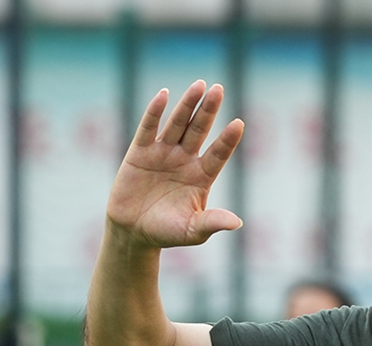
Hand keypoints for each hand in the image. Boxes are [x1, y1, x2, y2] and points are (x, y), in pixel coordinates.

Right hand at [106, 81, 244, 249]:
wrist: (133, 233)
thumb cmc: (167, 232)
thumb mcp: (192, 231)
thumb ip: (212, 223)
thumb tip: (237, 223)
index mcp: (201, 176)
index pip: (218, 154)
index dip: (227, 140)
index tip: (239, 124)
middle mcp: (184, 160)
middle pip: (199, 130)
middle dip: (208, 111)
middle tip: (219, 89)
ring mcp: (163, 153)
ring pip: (178, 124)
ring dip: (188, 105)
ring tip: (199, 86)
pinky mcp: (140, 152)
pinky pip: (148, 128)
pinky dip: (155, 112)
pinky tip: (164, 95)